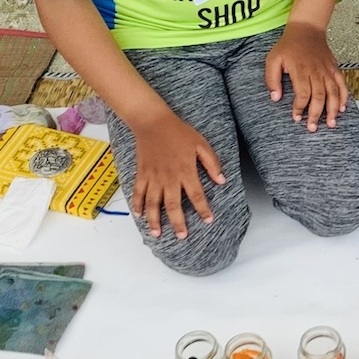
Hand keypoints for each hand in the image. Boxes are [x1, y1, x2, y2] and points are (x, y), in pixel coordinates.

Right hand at [130, 114, 226, 239]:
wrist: (152, 122)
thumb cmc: (179, 132)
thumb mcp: (201, 144)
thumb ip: (212, 163)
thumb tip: (221, 181)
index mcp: (186, 171)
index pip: (197, 195)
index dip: (203, 209)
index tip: (208, 220)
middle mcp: (169, 178)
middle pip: (173, 205)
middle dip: (177, 222)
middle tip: (182, 236)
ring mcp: (153, 177)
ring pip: (153, 203)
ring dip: (155, 220)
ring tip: (157, 234)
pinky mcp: (142, 173)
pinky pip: (138, 192)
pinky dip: (137, 204)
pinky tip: (139, 215)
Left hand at [264, 24, 348, 131]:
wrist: (307, 29)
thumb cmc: (288, 46)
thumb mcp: (273, 59)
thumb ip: (272, 79)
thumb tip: (275, 98)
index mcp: (300, 70)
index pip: (303, 93)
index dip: (300, 107)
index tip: (296, 118)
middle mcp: (316, 71)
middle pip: (319, 96)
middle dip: (316, 114)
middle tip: (312, 128)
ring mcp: (327, 70)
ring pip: (333, 92)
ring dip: (332, 110)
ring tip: (331, 124)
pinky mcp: (334, 69)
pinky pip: (342, 84)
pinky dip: (344, 97)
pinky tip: (342, 108)